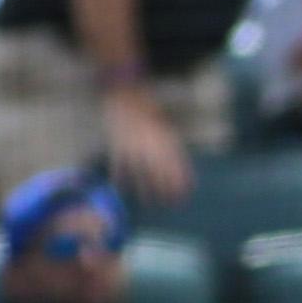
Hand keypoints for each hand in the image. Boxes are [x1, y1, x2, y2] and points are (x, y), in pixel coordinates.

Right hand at [101, 86, 190, 203]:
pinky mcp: (118, 145)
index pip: (177, 168)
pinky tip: (123, 189)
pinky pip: (119, 166)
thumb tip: (183, 176)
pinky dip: (121, 179)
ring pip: (140, 174)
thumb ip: (174, 153)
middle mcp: (152, 146)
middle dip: (165, 192)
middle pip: (161, 175)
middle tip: (168, 206)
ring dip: (145, 191)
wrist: (127, 96)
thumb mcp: (167, 132)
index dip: (181, 185)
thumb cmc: (150, 116)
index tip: (183, 199)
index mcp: (167, 141)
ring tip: (148, 203)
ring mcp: (134, 147)